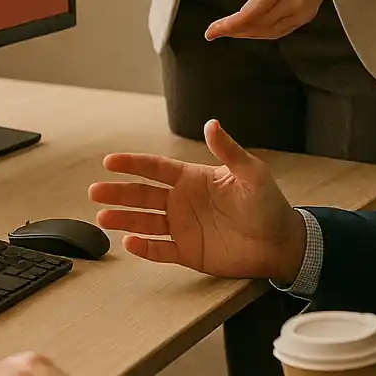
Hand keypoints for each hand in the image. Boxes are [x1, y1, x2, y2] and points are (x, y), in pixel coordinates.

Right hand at [89, 118, 306, 282]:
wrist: (280, 242)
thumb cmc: (268, 204)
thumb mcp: (251, 173)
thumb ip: (228, 151)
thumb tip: (211, 124)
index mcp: (193, 179)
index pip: (156, 169)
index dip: (133, 164)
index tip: (110, 161)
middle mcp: (183, 202)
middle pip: (143, 195)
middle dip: (119, 192)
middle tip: (95, 191)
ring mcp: (183, 227)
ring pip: (145, 222)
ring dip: (124, 219)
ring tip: (103, 217)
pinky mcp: (188, 252)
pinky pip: (161, 250)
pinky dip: (145, 248)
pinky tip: (129, 242)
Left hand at [206, 0, 367, 40]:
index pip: (251, 13)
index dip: (229, 25)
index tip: (211, 31)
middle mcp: (295, 0)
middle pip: (258, 26)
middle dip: (234, 31)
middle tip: (214, 32)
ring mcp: (304, 9)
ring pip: (270, 32)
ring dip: (247, 34)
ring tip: (229, 30)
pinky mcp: (308, 13)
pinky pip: (282, 30)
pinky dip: (263, 32)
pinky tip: (251, 27)